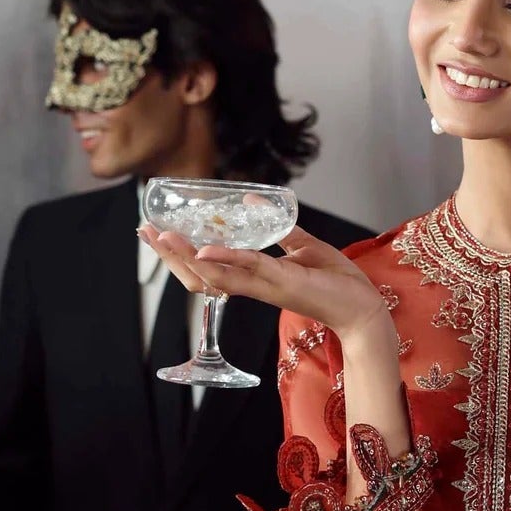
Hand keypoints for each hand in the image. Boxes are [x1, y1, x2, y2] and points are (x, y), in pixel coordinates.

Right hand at [137, 222, 389, 346]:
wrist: (364, 307)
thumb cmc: (338, 282)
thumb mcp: (303, 247)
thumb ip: (279, 229)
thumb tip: (253, 203)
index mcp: (257, 277)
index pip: (210, 267)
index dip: (182, 254)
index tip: (159, 233)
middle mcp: (256, 285)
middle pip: (202, 274)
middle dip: (171, 255)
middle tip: (145, 232)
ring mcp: (267, 286)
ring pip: (217, 273)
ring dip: (186, 256)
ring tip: (161, 237)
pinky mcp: (285, 283)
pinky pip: (250, 269)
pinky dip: (226, 260)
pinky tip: (204, 251)